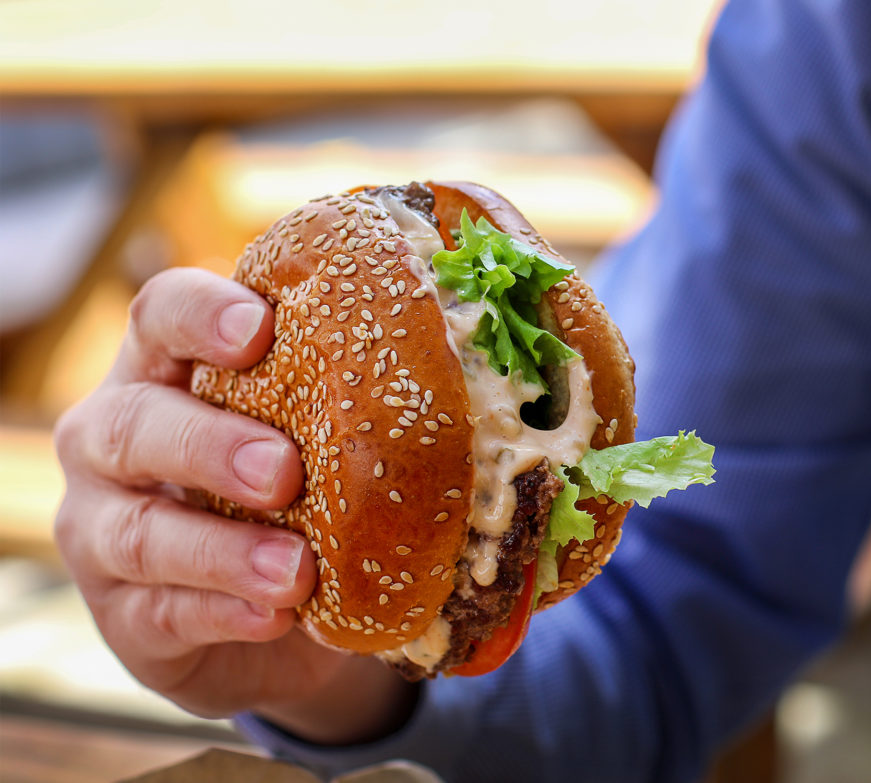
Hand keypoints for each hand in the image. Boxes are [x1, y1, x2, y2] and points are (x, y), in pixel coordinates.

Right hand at [54, 268, 413, 741]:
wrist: (277, 613)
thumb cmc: (303, 494)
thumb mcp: (321, 437)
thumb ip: (356, 397)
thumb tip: (492, 364)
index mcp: (170, 371)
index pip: (161, 314)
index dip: (201, 313)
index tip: (260, 327)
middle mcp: (117, 440)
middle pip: (132, 423)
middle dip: (209, 443)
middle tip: (284, 469)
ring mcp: (104, 531)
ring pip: (139, 532)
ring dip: (222, 550)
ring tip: (294, 571)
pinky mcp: (125, 615)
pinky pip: (160, 612)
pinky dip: (223, 612)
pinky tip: (275, 615)